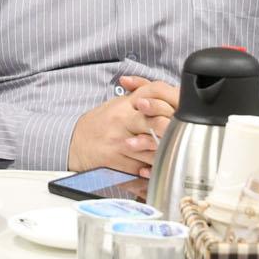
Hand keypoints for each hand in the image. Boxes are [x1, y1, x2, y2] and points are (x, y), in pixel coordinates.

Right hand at [67, 77, 181, 174]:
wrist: (74, 143)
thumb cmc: (101, 123)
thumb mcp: (119, 103)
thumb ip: (143, 94)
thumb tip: (170, 89)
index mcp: (124, 104)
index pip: (154, 92)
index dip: (173, 99)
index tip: (181, 108)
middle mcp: (122, 121)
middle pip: (159, 122)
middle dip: (174, 129)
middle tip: (183, 133)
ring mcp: (120, 143)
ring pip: (155, 149)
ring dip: (167, 151)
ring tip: (174, 152)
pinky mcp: (118, 163)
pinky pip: (144, 168)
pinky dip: (155, 169)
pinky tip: (158, 167)